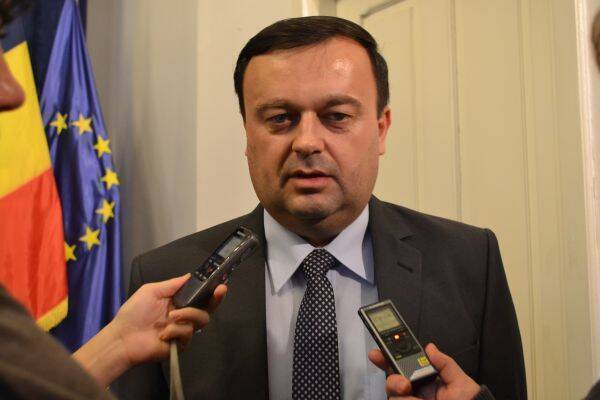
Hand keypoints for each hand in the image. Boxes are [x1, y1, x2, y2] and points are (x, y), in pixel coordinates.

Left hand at [73, 274, 226, 385]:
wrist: (123, 337)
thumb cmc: (134, 312)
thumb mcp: (151, 291)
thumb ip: (173, 284)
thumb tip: (190, 275)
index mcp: (178, 302)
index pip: (199, 296)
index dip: (211, 290)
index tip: (220, 283)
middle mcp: (183, 316)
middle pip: (207, 308)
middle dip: (215, 299)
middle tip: (220, 290)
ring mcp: (183, 331)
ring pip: (201, 319)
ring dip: (188, 314)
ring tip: (172, 316)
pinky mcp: (181, 345)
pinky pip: (188, 334)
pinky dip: (175, 331)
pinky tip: (163, 333)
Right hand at [368, 343, 480, 399]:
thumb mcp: (461, 382)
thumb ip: (445, 364)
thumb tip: (430, 348)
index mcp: (425, 381)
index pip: (402, 366)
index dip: (387, 358)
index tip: (378, 354)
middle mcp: (415, 393)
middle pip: (391, 381)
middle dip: (393, 380)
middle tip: (405, 385)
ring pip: (393, 397)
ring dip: (403, 397)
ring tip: (418, 399)